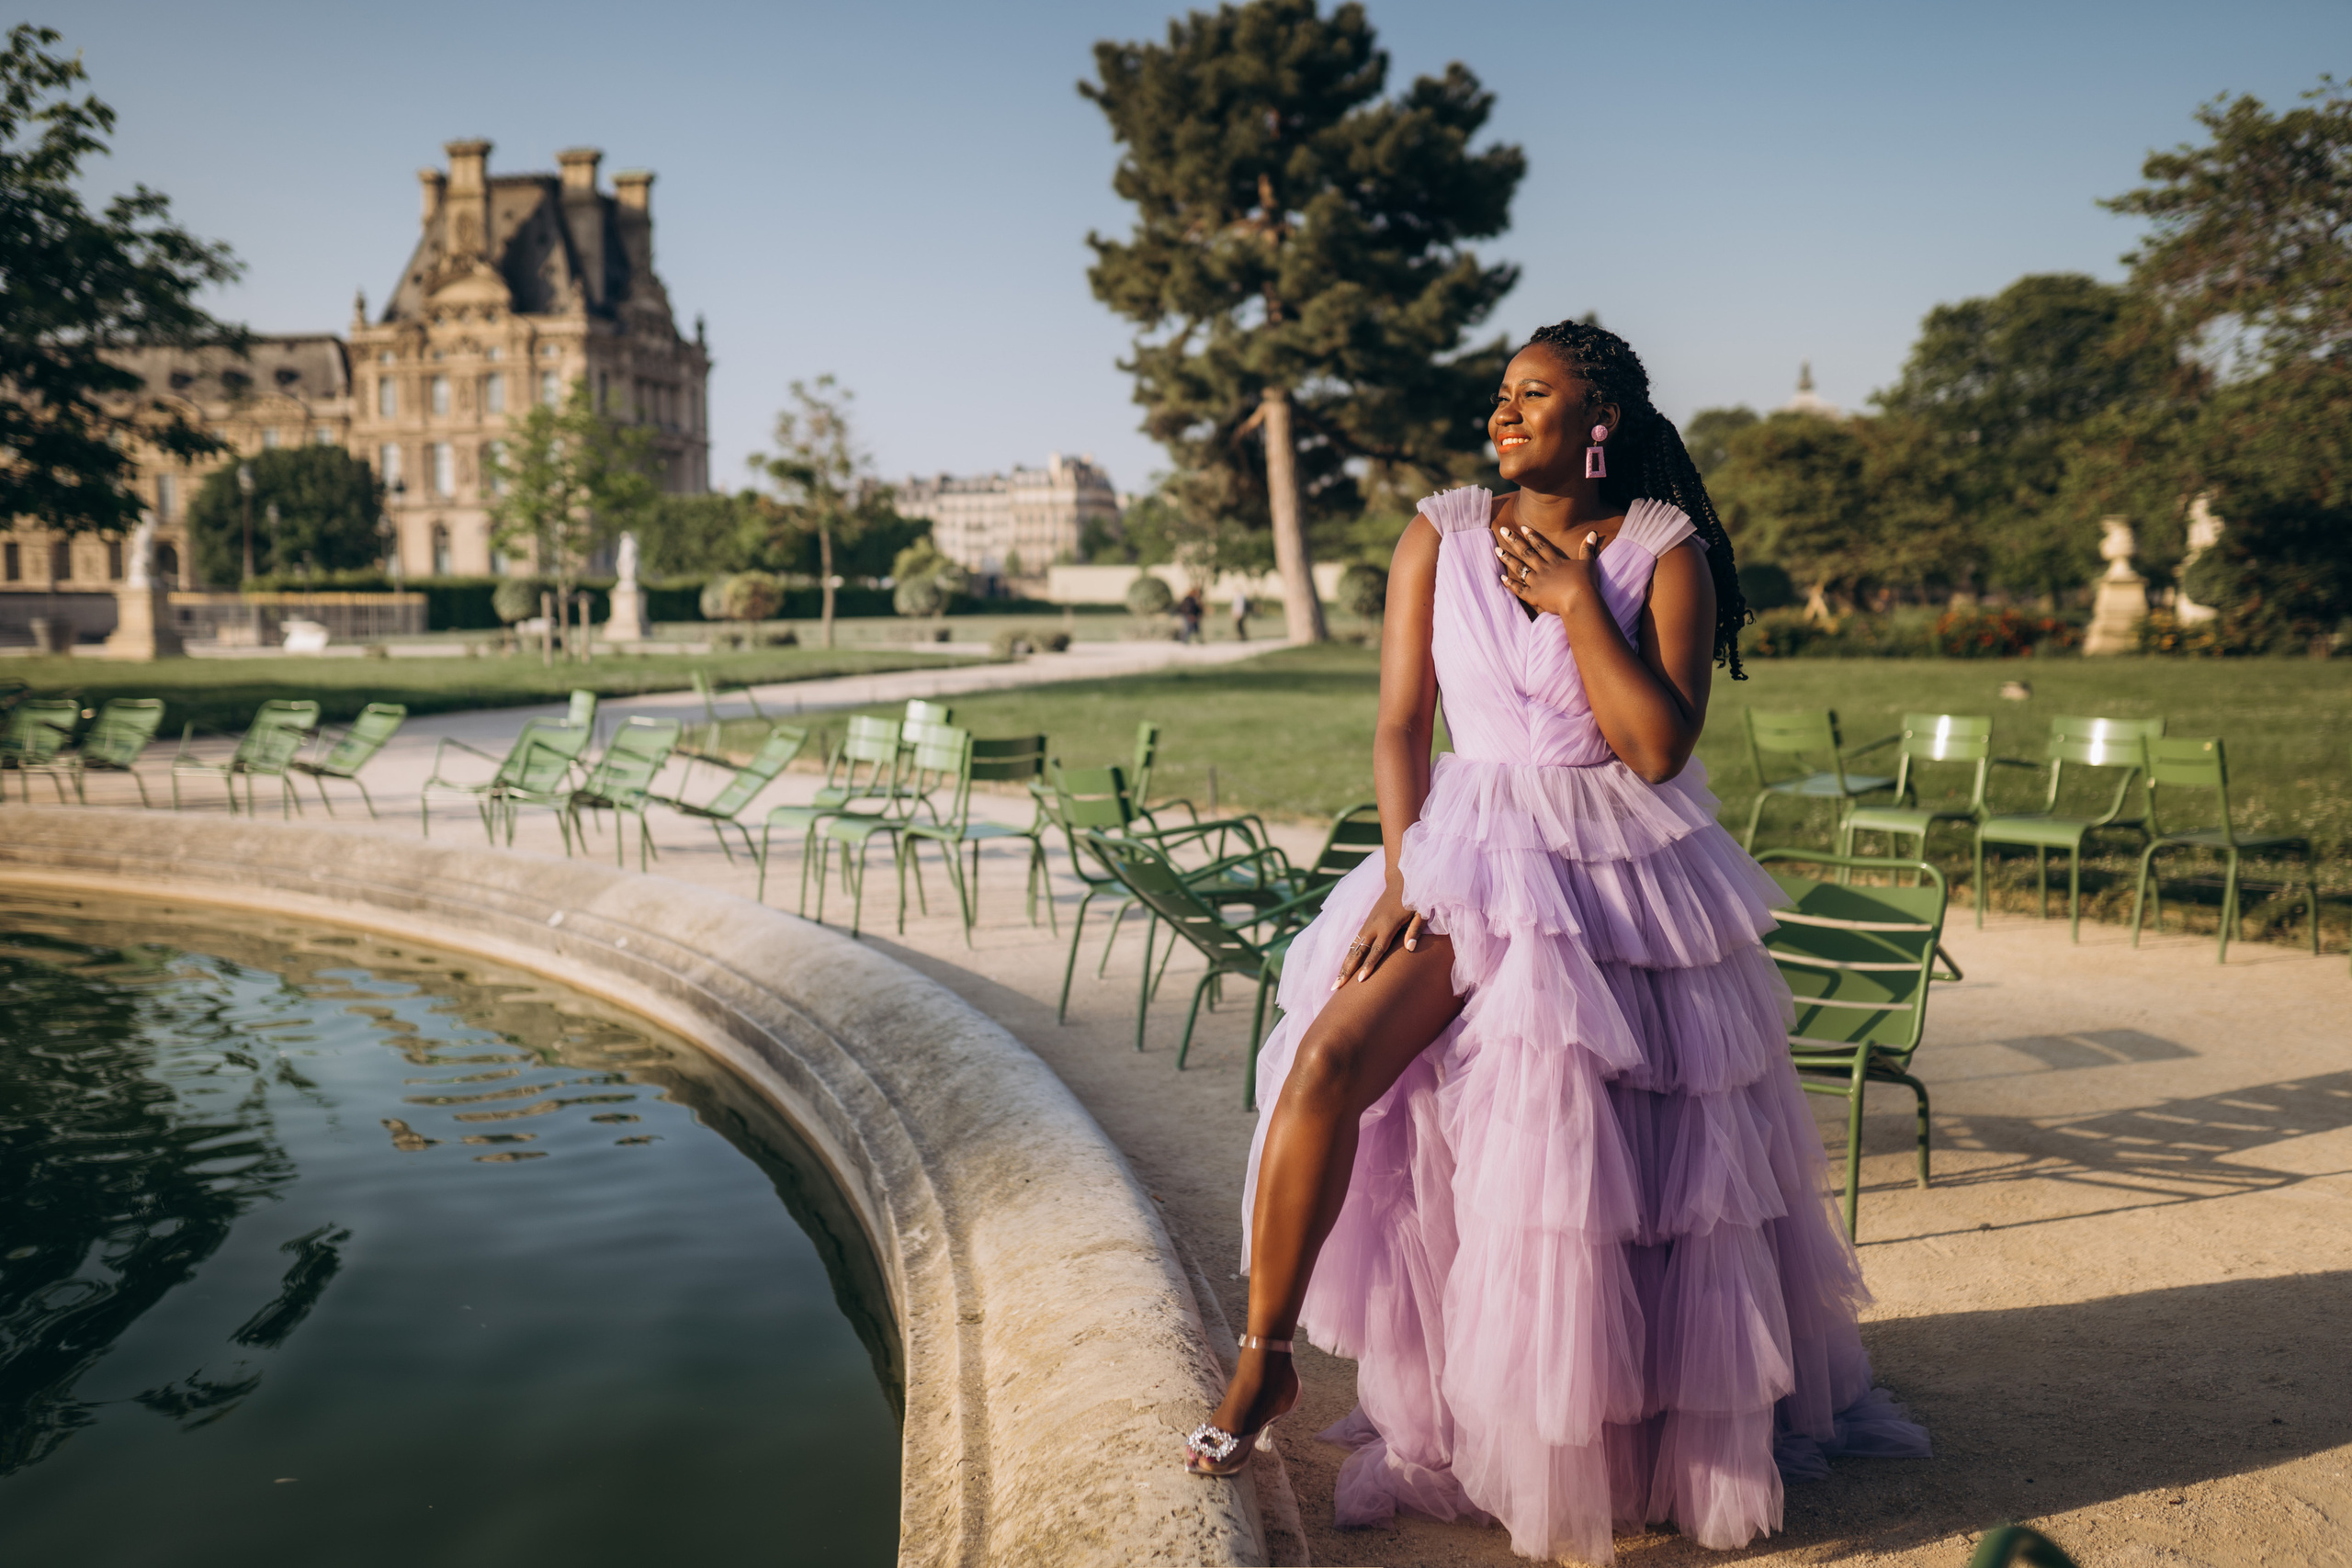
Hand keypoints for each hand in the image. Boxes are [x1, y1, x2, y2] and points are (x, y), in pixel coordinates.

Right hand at [1334, 873, 1426, 988]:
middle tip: (1338, 987)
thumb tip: (1410, 948)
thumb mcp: (1421, 912)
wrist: (1401, 879)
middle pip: (1358, 951)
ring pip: (1352, 948)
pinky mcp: (1366, 923)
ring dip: (1343, 966)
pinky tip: (1343, 969)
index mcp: (1388, 924)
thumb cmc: (1415, 898)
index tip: (1360, 980)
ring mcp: (1368, 924)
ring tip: (1336, 983)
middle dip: (1347, 970)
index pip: (1377, 949)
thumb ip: (1415, 930)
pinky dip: (1348, 957)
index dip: (1369, 965)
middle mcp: (1374, 925)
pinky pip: (1354, 943)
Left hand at [1496, 523, 1600, 619]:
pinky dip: (1510, 584)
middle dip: (1514, 541)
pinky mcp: (1533, 595)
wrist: (1578, 599)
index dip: (1532, 536)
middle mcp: (1543, 569)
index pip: (1541, 546)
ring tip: (1497, 550)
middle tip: (1503, 530)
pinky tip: (1501, 578)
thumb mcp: (1588, 563)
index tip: (1522, 528)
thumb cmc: (1586, 582)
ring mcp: (1537, 582)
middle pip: (1526, 553)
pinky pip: (1518, 589)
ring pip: (1519, 568)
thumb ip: (1587, 549)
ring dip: (1508, 559)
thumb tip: (1593, 533)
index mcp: (1555, 561)